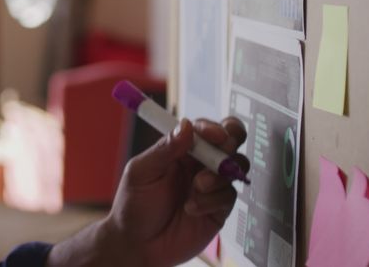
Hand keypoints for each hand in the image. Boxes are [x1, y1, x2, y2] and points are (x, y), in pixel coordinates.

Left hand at [105, 117, 248, 266]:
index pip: (203, 130)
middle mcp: (198, 165)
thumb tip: (187, 125)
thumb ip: (165, 149)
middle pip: (228, 144)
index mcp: (178, 151)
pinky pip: (229, 196)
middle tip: (223, 150)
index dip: (213, 128)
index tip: (215, 134)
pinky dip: (213, 200)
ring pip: (234, 168)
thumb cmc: (134, 205)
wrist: (138, 244)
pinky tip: (192, 208)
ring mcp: (211, 186)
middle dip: (230, 143)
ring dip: (220, 174)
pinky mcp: (218, 209)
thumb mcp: (142, 172)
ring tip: (198, 186)